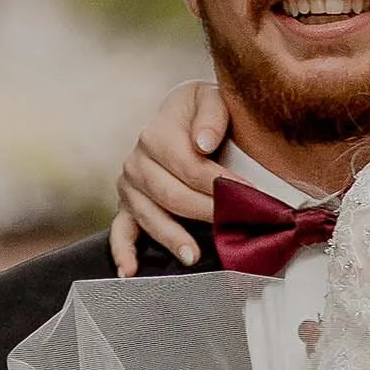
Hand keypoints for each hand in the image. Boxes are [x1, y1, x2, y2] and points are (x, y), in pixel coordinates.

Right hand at [109, 81, 227, 272]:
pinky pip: (120, 231)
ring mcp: (129, 185)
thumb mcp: (210, 97)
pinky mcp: (127, 205)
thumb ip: (211, 115)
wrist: (184, 116)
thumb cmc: (202, 112)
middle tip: (232, 226)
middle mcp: (137, 160)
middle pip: (171, 195)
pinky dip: (122, 252)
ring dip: (170, 237)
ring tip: (193, 255)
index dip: (220, 183)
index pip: (189, 166)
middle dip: (204, 212)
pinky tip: (129, 272)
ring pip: (150, 216)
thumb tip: (203, 144)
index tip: (249, 196)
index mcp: (156, 133)